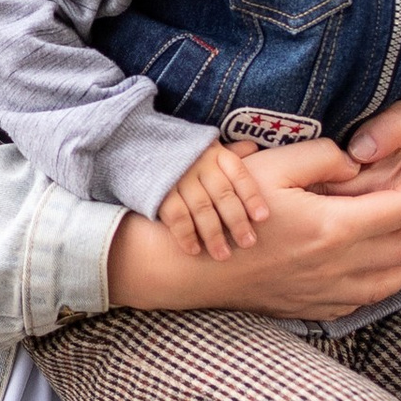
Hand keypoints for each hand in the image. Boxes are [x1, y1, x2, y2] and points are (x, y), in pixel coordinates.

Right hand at [108, 135, 400, 324]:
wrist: (194, 269)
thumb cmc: (229, 212)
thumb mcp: (273, 167)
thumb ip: (321, 158)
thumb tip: (356, 163)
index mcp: (334, 226)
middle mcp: (339, 264)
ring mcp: (327, 290)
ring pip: (392, 279)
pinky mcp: (313, 305)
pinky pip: (364, 300)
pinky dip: (388, 286)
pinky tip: (390, 274)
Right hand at [158, 141, 274, 259]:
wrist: (136, 145)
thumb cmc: (181, 153)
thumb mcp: (205, 145)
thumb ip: (230, 152)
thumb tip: (253, 148)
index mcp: (215, 153)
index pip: (239, 174)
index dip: (252, 196)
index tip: (263, 218)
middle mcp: (199, 163)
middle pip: (223, 194)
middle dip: (237, 221)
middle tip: (248, 244)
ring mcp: (178, 177)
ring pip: (201, 208)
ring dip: (213, 234)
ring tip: (223, 255)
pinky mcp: (158, 191)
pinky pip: (176, 215)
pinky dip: (185, 234)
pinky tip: (194, 250)